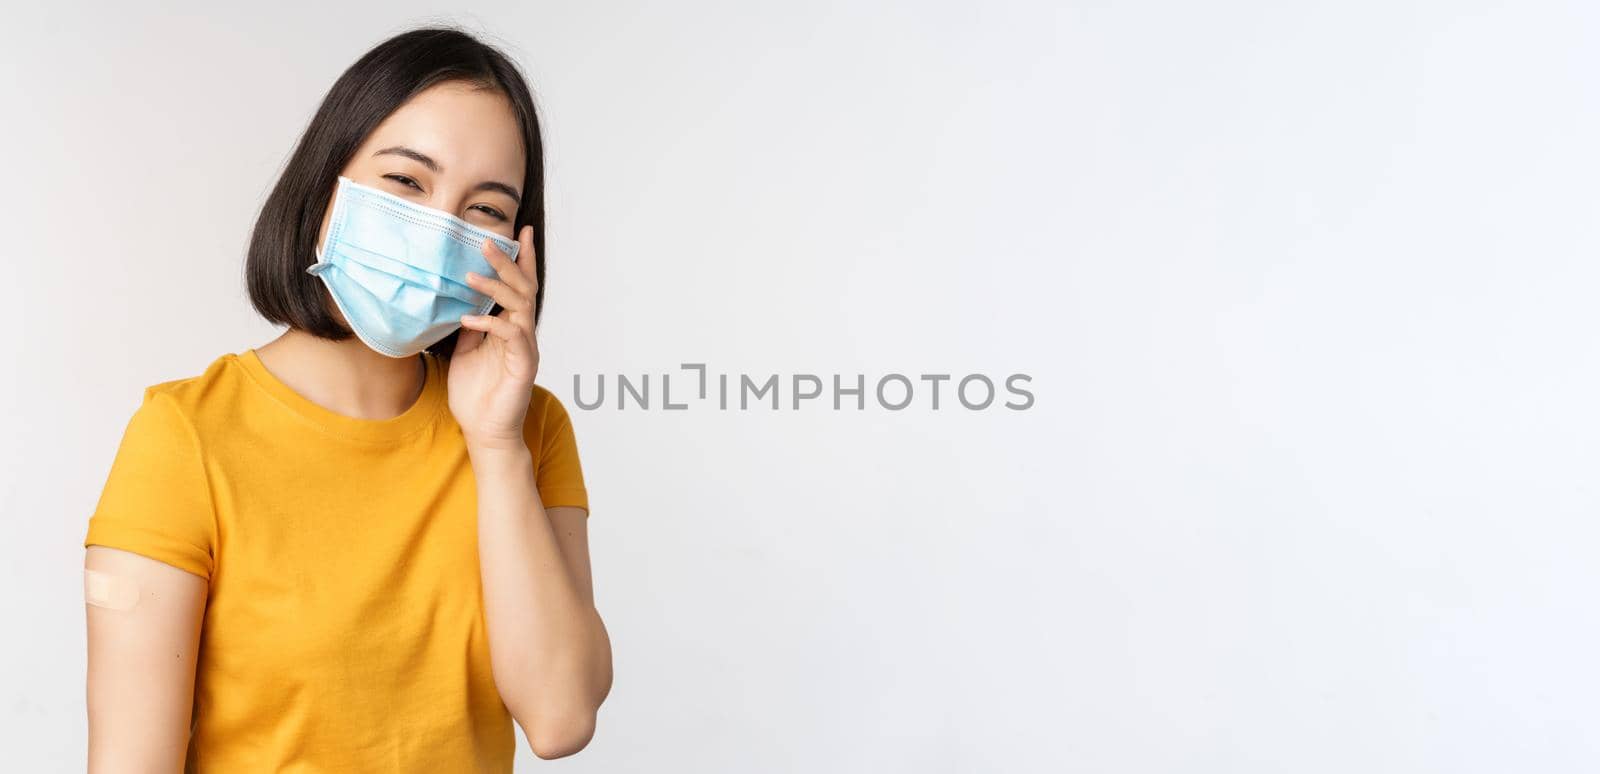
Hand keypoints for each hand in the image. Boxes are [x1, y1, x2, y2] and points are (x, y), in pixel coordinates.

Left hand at [448, 224, 539, 453]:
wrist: (483, 431)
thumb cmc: (475, 395)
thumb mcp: (464, 351)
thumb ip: (469, 326)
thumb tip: (459, 300)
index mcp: (511, 328)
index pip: (520, 286)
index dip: (522, 259)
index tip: (520, 231)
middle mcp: (523, 333)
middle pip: (523, 288)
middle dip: (507, 262)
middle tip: (487, 241)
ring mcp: (525, 348)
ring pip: (520, 306)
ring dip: (496, 288)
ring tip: (471, 276)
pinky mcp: (523, 365)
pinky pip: (511, 335)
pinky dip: (490, 324)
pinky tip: (468, 320)